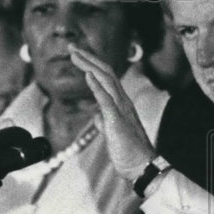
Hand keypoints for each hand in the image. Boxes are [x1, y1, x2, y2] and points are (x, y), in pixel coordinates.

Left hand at [69, 44, 154, 179]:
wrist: (141, 167)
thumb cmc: (128, 153)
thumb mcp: (112, 133)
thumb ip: (104, 121)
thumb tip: (96, 115)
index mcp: (121, 104)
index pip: (106, 78)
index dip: (92, 65)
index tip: (77, 56)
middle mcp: (123, 102)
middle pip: (106, 73)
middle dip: (88, 58)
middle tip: (72, 47)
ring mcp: (121, 109)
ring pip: (106, 80)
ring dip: (90, 65)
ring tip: (75, 55)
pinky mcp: (117, 120)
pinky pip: (106, 99)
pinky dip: (97, 85)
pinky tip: (88, 74)